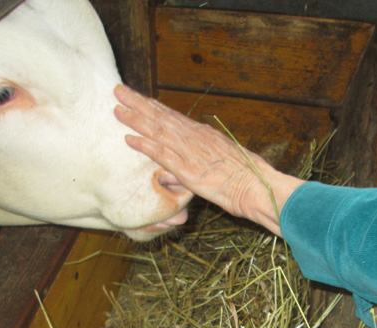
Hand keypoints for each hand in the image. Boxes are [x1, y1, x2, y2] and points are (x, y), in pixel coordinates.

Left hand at [114, 84, 303, 235]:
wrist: (259, 188)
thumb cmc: (248, 180)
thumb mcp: (224, 166)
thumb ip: (202, 164)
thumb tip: (181, 170)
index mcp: (205, 135)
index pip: (174, 117)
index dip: (154, 107)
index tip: (138, 98)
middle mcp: (196, 138)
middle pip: (162, 116)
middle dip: (138, 103)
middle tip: (118, 90)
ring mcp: (191, 153)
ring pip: (158, 130)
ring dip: (136, 118)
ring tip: (117, 108)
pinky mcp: (188, 170)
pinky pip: (162, 154)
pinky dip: (144, 145)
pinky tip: (129, 138)